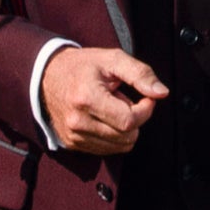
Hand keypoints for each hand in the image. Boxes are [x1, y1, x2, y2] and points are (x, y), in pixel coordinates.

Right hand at [39, 47, 166, 156]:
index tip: (145, 98)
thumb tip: (161, 93)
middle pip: (127, 136)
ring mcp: (73, 136)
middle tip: (123, 99)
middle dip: (134, 119)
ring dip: (123, 128)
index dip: (145, 110)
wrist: (47, 75)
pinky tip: (103, 117)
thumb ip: (140, 74)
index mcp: (87, 98)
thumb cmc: (83, 66)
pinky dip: (113, 136)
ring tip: (111, 108)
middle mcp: (77, 121)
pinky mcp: (72, 144)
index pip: (129, 121)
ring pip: (119, 146)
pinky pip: (107, 150)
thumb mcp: (113, 59)